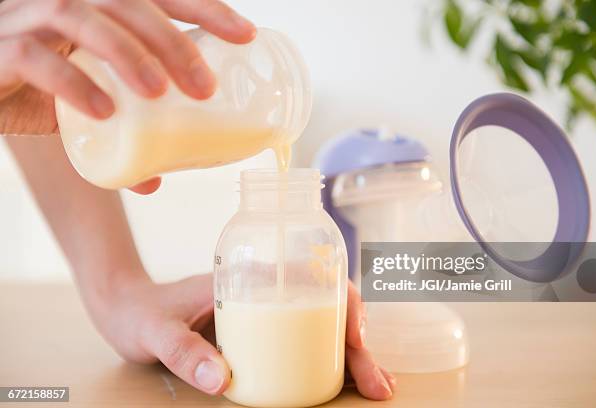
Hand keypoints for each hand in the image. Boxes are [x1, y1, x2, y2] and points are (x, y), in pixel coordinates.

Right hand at [0, 0, 255, 193]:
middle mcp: (67, 2)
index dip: (206, 9)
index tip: (246, 36)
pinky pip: (37, 58)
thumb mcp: (87, 105)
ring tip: (160, 94)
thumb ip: (121, 135)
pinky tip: (103, 111)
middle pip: (129, 4)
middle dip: (173, 41)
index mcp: (99, 9)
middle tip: (205, 88)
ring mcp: (30, 19)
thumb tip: (157, 181)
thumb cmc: (35, 86)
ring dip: (127, 54)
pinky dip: (72, 82)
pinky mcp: (2, 49)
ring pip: (82, 18)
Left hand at [87, 273, 394, 399]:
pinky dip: (331, 359)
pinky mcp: (260, 331)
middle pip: (326, 308)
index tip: (355, 338)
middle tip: (378, 383)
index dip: (344, 305)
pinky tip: (346, 380)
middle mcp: (265, 291)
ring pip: (322, 326)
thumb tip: (220, 380)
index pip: (312, 279)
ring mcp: (265, 311)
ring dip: (353, 354)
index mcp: (250, 278)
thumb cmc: (142, 311)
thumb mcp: (156, 332)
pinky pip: (304, 341)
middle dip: (359, 344)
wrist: (127, 307)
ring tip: (375, 386)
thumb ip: (183, 352)